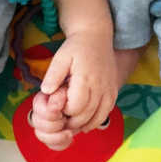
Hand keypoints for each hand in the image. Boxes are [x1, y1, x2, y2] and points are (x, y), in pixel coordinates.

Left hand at [30, 31, 116, 150]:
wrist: (96, 37)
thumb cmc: (76, 47)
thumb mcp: (60, 57)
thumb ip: (53, 75)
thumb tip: (46, 92)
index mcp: (86, 78)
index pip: (75, 107)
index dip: (63, 111)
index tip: (57, 105)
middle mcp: (101, 87)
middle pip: (86, 116)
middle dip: (71, 121)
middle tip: (61, 116)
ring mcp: (109, 90)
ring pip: (97, 118)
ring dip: (83, 124)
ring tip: (71, 120)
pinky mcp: (114, 92)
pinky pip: (106, 113)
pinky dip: (95, 121)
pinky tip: (85, 120)